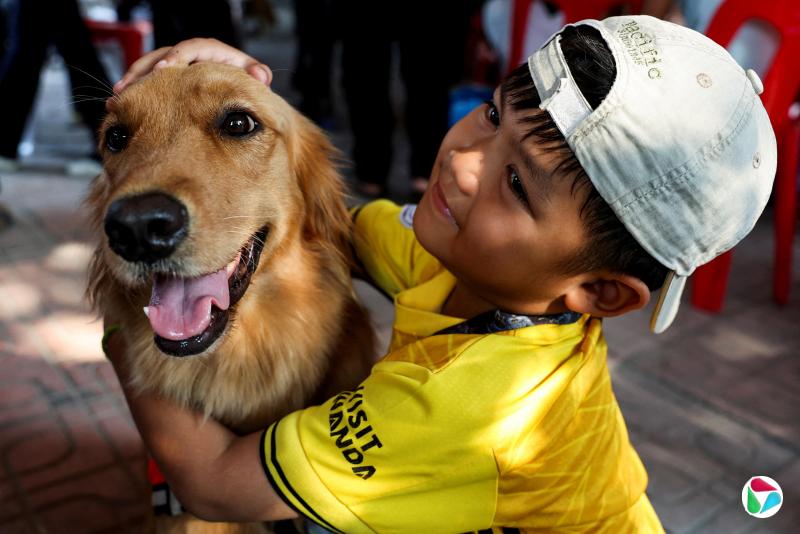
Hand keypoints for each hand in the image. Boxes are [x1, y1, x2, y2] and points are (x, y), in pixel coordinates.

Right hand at [113, 38, 272, 92]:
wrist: (238, 93)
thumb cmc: (246, 84)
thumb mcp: (253, 78)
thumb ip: (256, 74)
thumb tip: (261, 75)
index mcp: (212, 51)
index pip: (193, 48)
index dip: (178, 56)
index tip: (166, 68)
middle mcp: (192, 56)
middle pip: (164, 54)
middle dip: (146, 68)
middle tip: (131, 84)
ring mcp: (178, 67)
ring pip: (150, 66)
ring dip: (134, 80)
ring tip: (119, 94)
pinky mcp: (168, 79)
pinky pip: (146, 81)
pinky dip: (133, 91)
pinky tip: (118, 104)